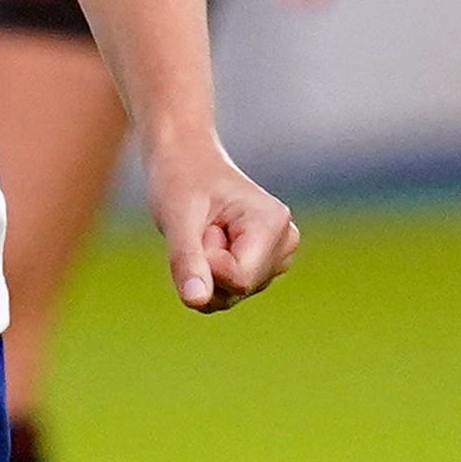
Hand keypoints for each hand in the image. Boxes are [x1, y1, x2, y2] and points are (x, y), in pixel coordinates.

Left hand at [147, 132, 298, 311]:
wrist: (185, 159)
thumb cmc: (180, 179)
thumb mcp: (176, 216)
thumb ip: (187, 260)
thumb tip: (196, 302)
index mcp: (273, 222)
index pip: (240, 279)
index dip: (206, 264)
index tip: (199, 228)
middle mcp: (284, 242)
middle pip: (237, 290)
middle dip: (205, 266)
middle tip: (200, 225)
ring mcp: (276, 257)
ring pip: (231, 295)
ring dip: (204, 270)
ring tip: (204, 230)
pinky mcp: (262, 267)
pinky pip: (227, 293)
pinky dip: (207, 275)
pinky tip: (207, 243)